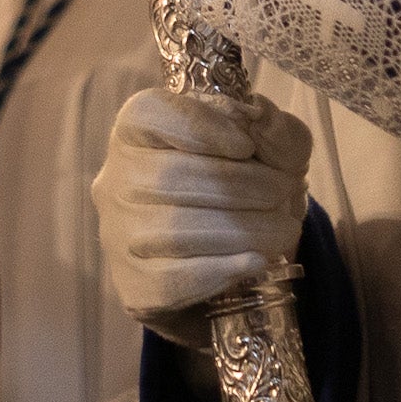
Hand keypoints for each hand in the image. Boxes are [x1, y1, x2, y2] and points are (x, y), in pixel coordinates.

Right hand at [92, 87, 310, 349]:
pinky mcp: (133, 286)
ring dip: (240, 230)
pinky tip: (255, 262)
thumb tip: (258, 122)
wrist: (237, 257)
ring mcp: (118, 237)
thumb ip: (276, 129)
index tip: (246, 146)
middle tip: (285, 193)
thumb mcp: (275, 149)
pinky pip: (171, 281)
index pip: (149, 116)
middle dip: (239, 185)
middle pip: (167, 177)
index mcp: (138, 131)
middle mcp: (115, 181)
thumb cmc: (250, 187)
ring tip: (283, 228)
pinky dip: (220, 271)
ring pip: (172, 231)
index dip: (199, 127)